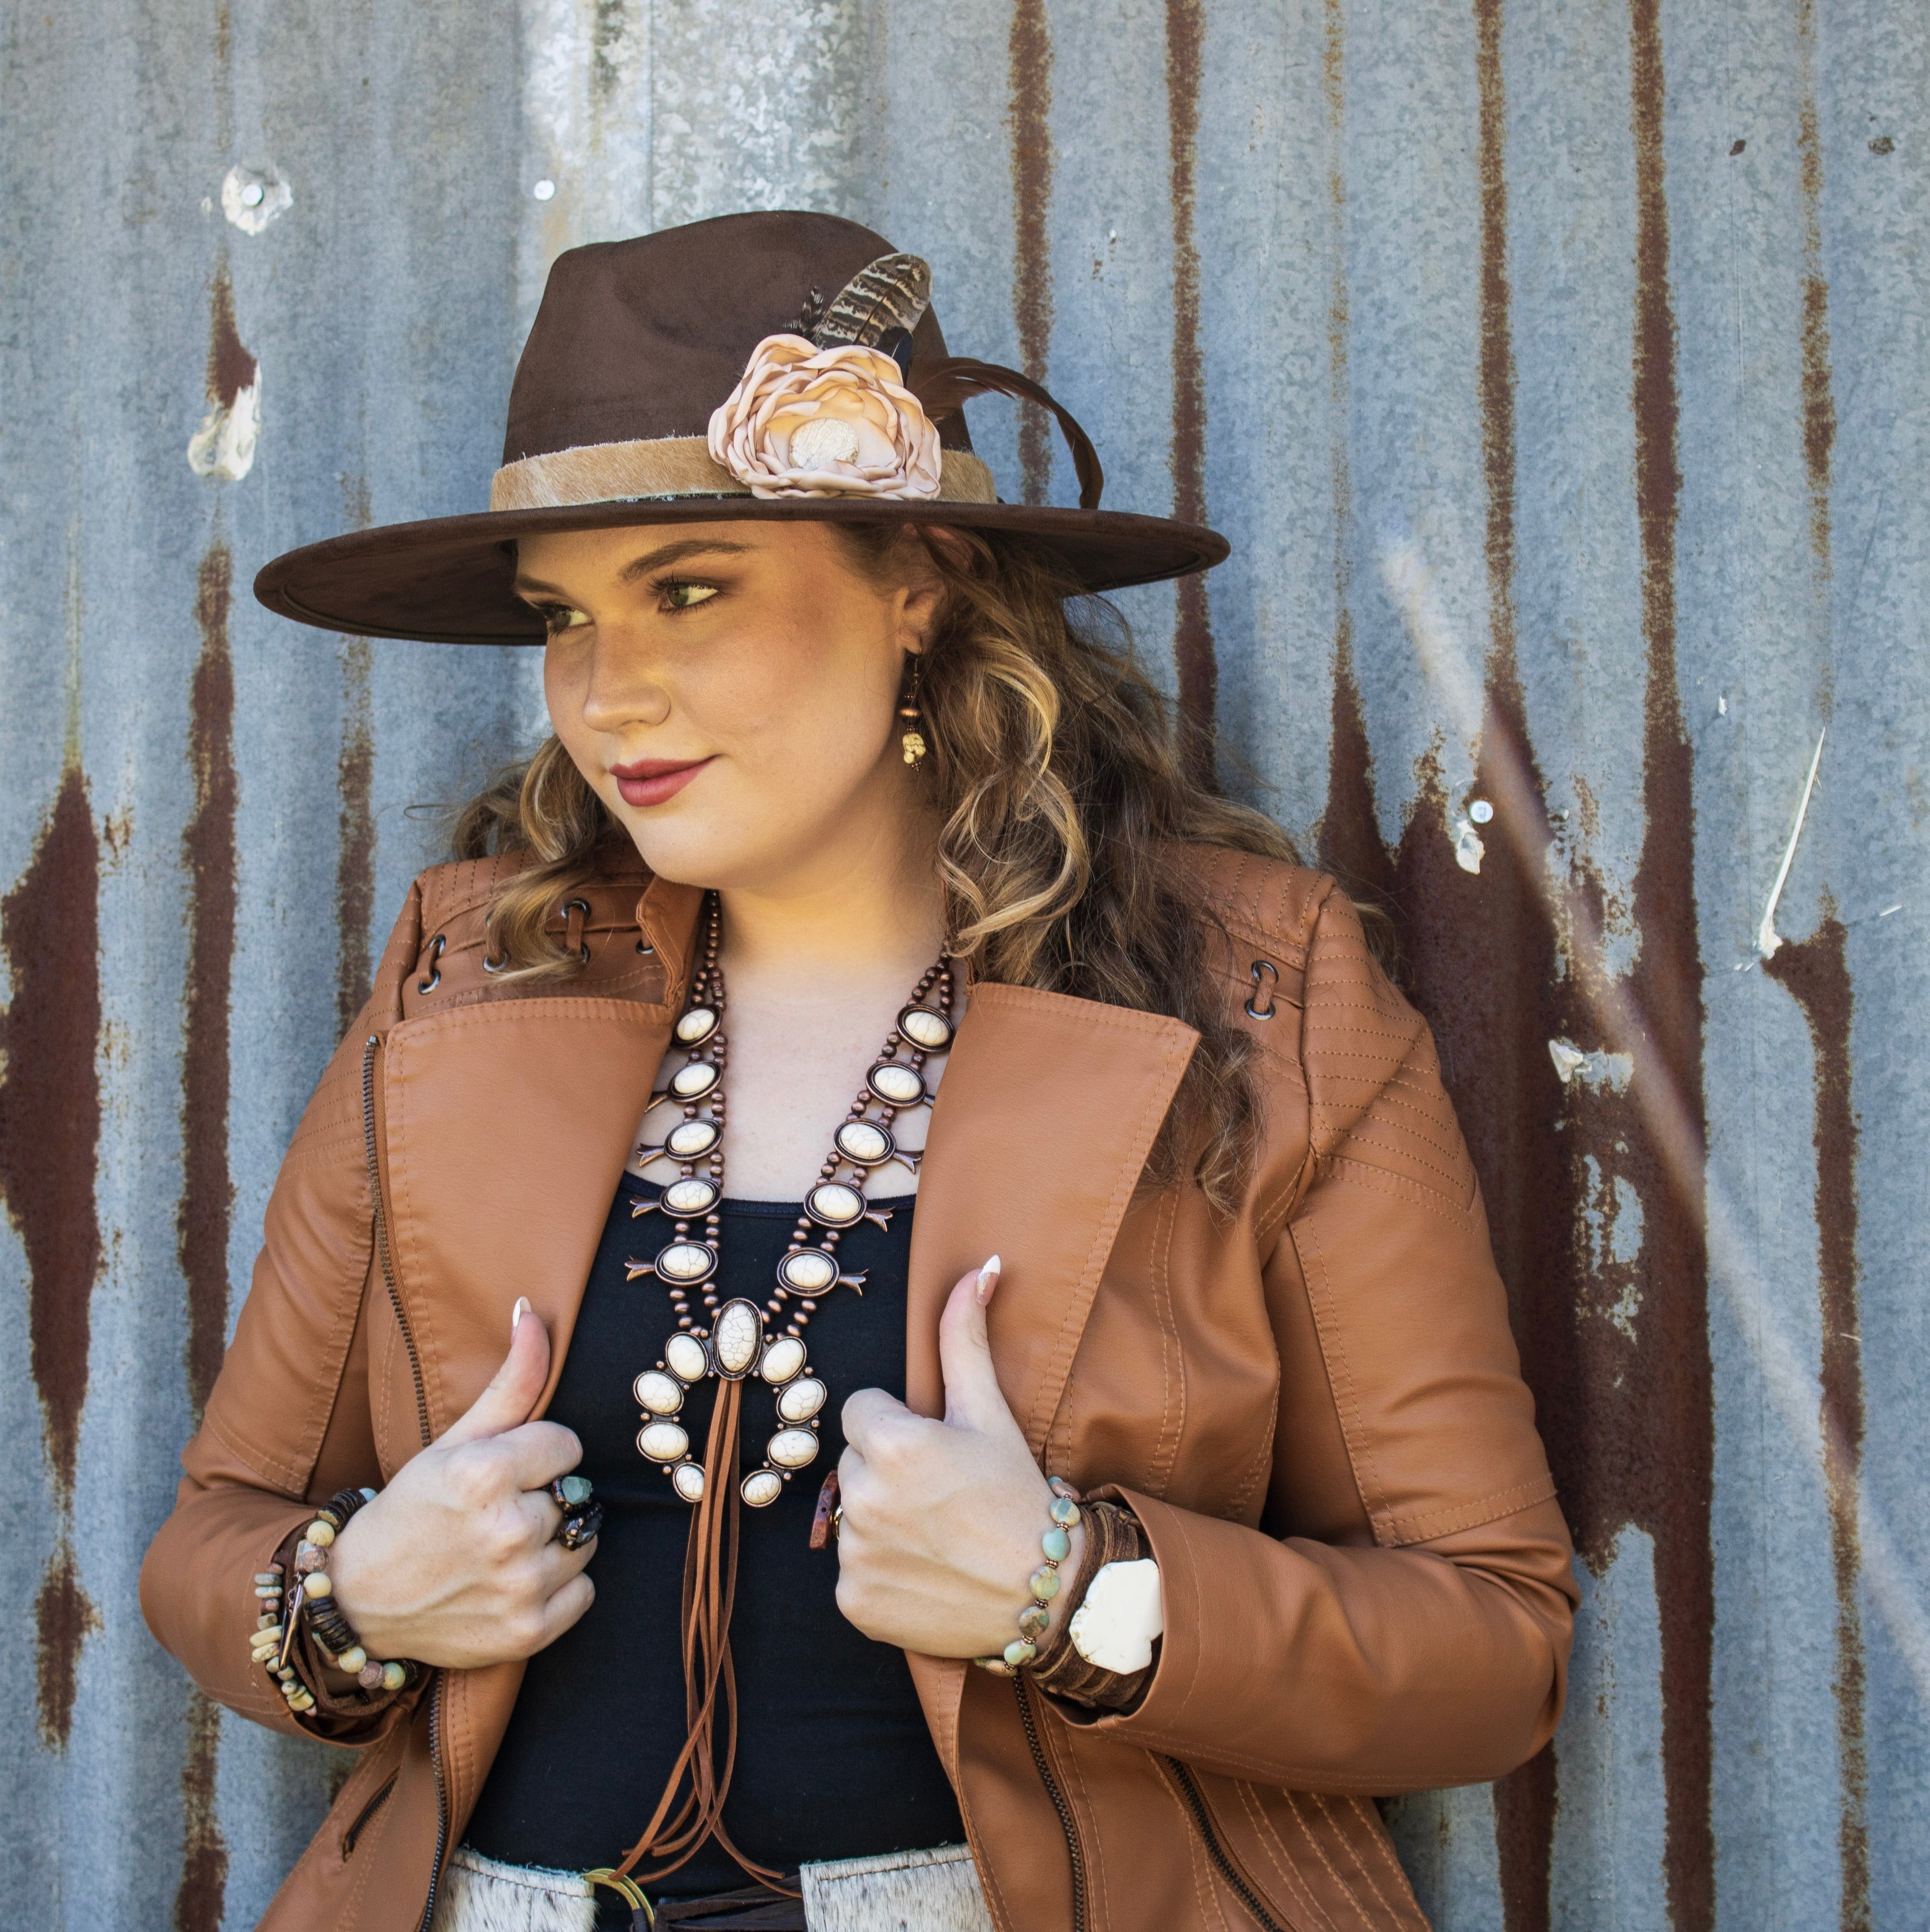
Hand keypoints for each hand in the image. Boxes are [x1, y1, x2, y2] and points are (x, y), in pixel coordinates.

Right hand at [328, 1299, 596, 1669]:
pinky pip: (584, 1592)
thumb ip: (511, 1380)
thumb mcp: (454, 1439)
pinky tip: (513, 1582)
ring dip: (556, 1541)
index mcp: (486, 1474)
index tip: (504, 1472)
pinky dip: (560, 1588)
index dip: (539, 1455)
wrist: (359, 1599)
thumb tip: (533, 1313)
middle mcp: (507, 1530)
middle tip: (497, 1513)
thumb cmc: (412, 1509)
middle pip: (576, 1493)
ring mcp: (519, 1585)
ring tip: (505, 1546)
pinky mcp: (527, 1631)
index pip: (568, 1445)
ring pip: (586, 1540)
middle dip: (544, 1497)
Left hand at [836, 1258, 1083, 1656]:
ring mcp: (857, 1555)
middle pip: (854, 1461)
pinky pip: (852, 1570)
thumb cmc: (1017, 1494)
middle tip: (942, 1494)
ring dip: (883, 1520)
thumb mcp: (989, 1412)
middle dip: (889, 1470)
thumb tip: (978, 1266)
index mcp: (894, 1444)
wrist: (1045, 1595)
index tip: (936, 1450)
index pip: (861, 1411)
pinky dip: (881, 1573)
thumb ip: (965, 1338)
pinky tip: (925, 1573)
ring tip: (937, 1534)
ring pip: (852, 1514)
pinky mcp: (855, 1602)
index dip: (899, 1426)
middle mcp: (866, 1497)